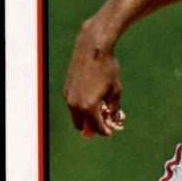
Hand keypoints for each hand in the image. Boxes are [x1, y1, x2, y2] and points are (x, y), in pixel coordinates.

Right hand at [63, 22, 126, 137]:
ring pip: (76, 114)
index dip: (104, 131)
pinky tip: (92, 99)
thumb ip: (114, 108)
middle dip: (92, 126)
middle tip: (103, 123)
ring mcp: (68, 96)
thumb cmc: (107, 68)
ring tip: (100, 110)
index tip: (109, 132)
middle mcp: (75, 104)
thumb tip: (114, 118)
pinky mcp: (66, 88)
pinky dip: (81, 106)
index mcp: (88, 107)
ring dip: (86, 116)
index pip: (96, 127)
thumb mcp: (115, 90)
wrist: (93, 48)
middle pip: (81, 125)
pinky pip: (73, 104)